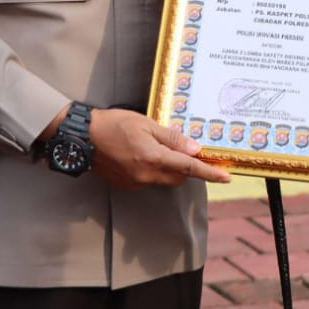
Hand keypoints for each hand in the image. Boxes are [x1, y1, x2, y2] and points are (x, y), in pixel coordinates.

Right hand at [87, 108, 230, 190]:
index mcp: (153, 158)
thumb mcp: (145, 124)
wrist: (82, 138)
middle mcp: (146, 175)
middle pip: (178, 177)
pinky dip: (154, 169)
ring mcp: (135, 182)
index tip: (226, 177)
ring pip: (164, 179)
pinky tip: (142, 154)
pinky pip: (149, 180)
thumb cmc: (113, 124)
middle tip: (189, 151)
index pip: (188, 168)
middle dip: (187, 167)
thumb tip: (194, 149)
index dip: (209, 173)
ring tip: (157, 147)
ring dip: (169, 168)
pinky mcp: (127, 185)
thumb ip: (171, 138)